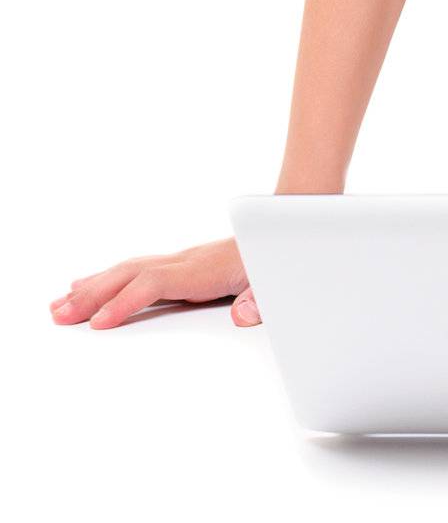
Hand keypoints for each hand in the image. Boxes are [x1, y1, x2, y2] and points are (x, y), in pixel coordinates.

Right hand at [48, 236, 260, 328]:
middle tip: (58, 316)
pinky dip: (106, 278)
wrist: (280, 232)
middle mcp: (184, 261)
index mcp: (203, 269)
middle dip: (92, 295)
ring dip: (91, 286)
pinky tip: (87, 285)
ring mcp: (179, 261)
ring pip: (126, 270)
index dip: (125, 302)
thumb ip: (261, 299)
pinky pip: (135, 270)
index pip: (154, 283)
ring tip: (59, 304)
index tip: (98, 323)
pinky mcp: (178, 265)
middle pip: (130, 274)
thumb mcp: (274, 282)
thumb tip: (243, 316)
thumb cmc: (273, 259)